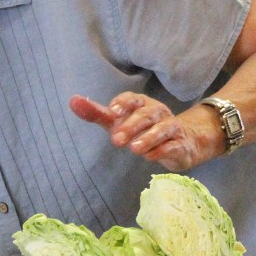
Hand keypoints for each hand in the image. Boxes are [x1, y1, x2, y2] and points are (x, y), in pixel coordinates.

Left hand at [69, 92, 214, 170]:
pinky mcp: (180, 145)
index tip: (112, 111)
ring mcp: (171, 128)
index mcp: (142, 104)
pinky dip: (163, 151)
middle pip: (146, 115)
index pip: (133, 98)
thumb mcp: (119, 122)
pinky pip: (173, 146)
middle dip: (132, 126)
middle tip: (116, 140)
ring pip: (162, 129)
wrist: (182, 143)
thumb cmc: (144, 130)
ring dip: (148, 138)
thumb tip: (73, 101)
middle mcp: (158, 113)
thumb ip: (97, 113)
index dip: (123, 103)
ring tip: (134, 149)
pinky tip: (151, 157)